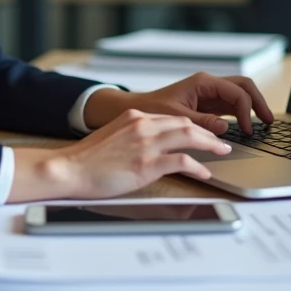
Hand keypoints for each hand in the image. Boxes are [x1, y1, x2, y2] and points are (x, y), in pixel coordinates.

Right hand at [8, 110, 231, 201]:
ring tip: (222, 152)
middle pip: (185, 123)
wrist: (68, 169)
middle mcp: (142, 124)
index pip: (172, 117)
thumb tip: (152, 144)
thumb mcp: (113, 136)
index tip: (203, 133)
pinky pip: (182, 162)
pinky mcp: (146, 164)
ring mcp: (145, 143)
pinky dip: (197, 167)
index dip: (192, 126)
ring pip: (188, 136)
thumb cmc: (87, 159)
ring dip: (210, 144)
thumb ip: (133, 134)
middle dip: (207, 132)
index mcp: (134, 116)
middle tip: (220, 142)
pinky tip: (204, 173)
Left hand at [83, 73, 274, 134]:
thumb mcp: (175, 117)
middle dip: (259, 102)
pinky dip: (242, 115)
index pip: (236, 91)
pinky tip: (247, 128)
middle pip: (244, 87)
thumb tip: (225, 129)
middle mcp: (209, 85)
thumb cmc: (150, 109)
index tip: (247, 130)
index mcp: (203, 83)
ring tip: (264, 124)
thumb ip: (201, 122)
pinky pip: (231, 106)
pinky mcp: (208, 105)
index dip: (246, 110)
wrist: (134, 110)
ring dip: (253, 107)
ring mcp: (210, 95)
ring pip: (240, 95)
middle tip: (268, 122)